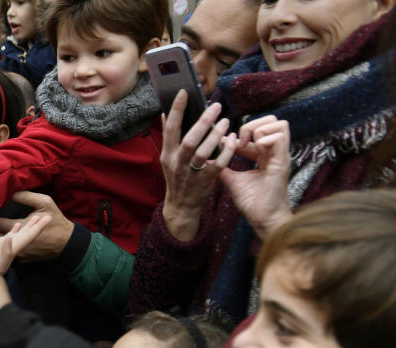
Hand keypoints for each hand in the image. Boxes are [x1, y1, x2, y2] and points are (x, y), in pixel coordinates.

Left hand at [0, 191, 71, 263]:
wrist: (67, 243)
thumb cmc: (56, 221)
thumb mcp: (45, 202)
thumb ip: (27, 197)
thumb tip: (11, 193)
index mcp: (21, 227)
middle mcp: (17, 241)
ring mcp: (19, 252)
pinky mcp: (22, 259)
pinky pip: (7, 251)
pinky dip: (2, 243)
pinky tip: (1, 236)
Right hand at [0, 212, 51, 273]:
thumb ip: (5, 252)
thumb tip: (8, 240)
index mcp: (16, 247)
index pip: (31, 235)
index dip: (39, 227)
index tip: (49, 219)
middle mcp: (14, 245)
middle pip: (29, 233)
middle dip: (37, 224)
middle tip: (48, 216)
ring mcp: (7, 244)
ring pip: (21, 233)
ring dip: (28, 225)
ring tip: (35, 217)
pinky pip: (10, 234)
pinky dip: (15, 228)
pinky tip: (17, 224)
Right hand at [160, 90, 236, 241]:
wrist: (182, 207)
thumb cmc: (178, 178)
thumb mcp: (168, 159)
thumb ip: (168, 137)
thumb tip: (163, 114)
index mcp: (167, 154)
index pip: (170, 128)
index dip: (176, 110)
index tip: (184, 93)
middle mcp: (177, 163)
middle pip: (189, 139)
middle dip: (203, 122)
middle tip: (216, 106)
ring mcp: (191, 173)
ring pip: (203, 152)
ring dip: (216, 135)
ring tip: (226, 121)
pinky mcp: (205, 181)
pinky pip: (218, 164)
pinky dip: (226, 151)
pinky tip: (232, 140)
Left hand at [218, 116, 291, 238]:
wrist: (262, 218)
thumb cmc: (251, 202)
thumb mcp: (233, 180)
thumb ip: (223, 167)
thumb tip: (209, 159)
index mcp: (264, 156)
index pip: (257, 131)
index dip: (240, 132)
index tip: (225, 141)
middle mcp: (274, 153)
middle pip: (272, 121)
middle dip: (253, 124)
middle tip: (240, 140)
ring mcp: (280, 156)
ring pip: (279, 124)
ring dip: (259, 129)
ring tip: (247, 144)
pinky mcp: (282, 161)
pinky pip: (280, 136)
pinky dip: (265, 138)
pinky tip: (255, 149)